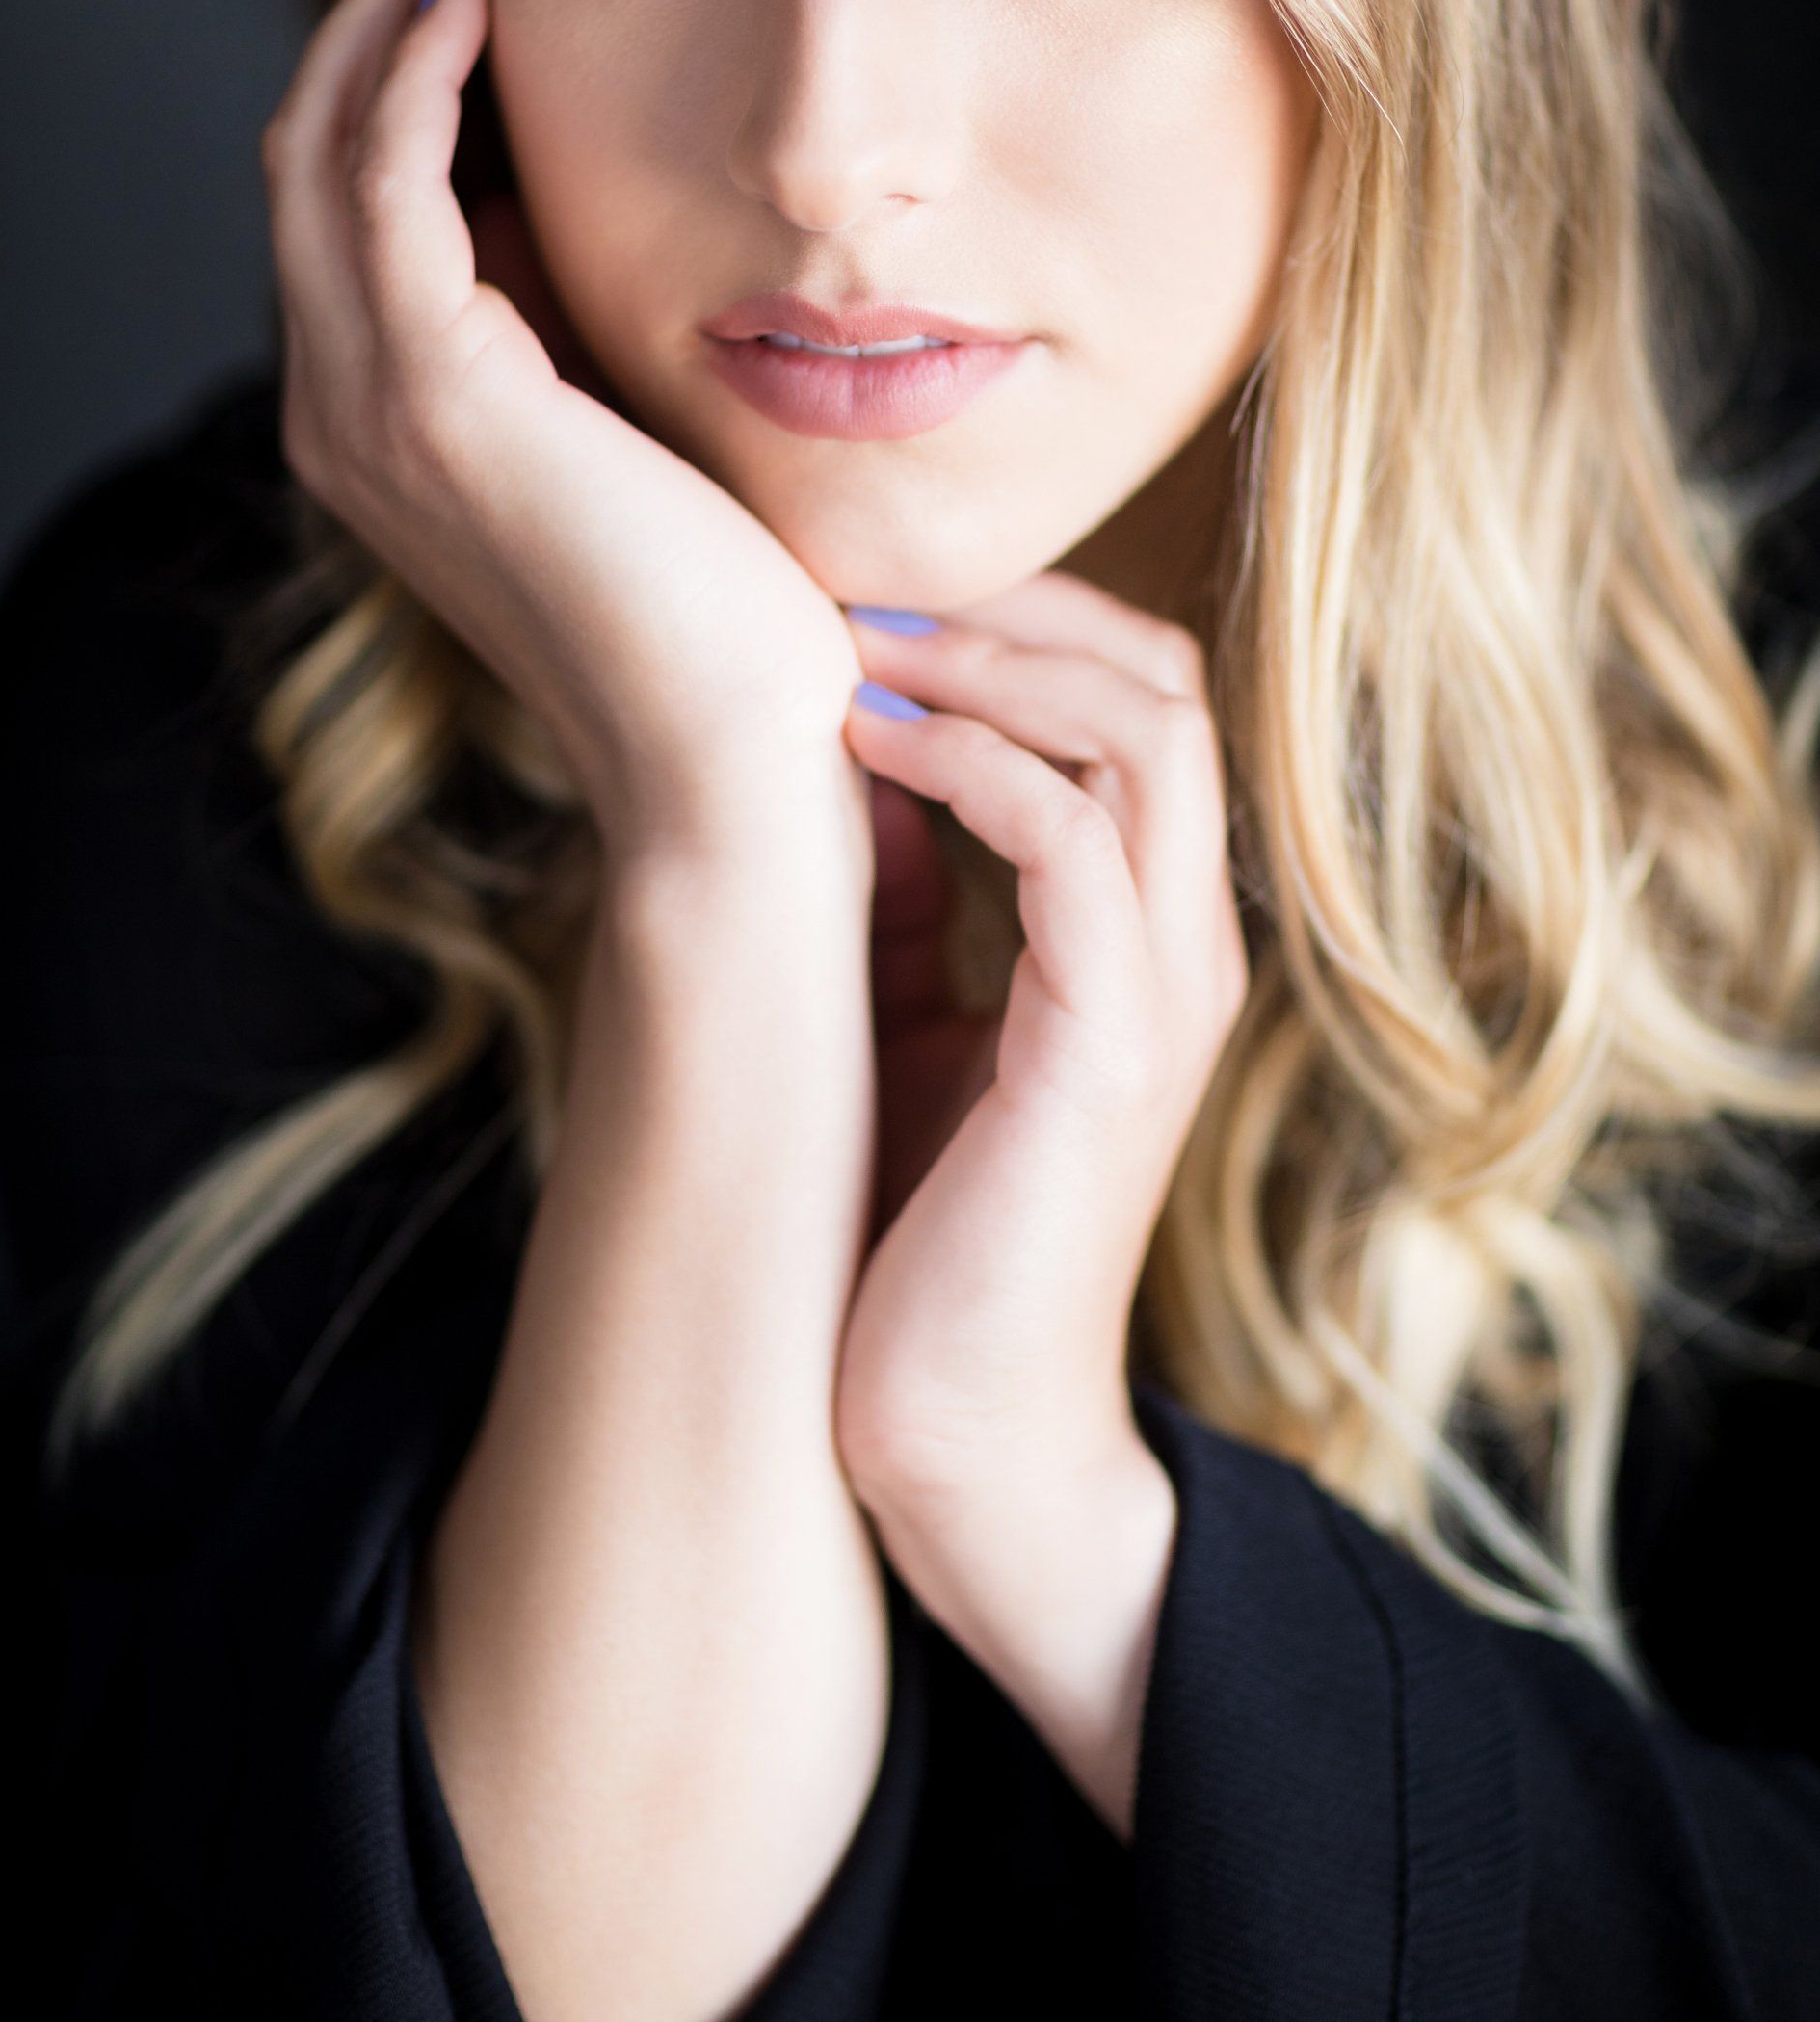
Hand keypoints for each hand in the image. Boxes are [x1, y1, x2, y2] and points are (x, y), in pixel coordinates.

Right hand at [260, 0, 869, 864]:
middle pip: (307, 160)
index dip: (391, 75)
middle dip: (367, 17)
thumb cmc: (727, 623)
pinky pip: (383, 180)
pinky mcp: (433, 393)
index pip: (351, 209)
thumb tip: (591, 214)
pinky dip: (410, 70)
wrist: (741, 761)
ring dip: (379, 14)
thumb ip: (582, 336)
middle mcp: (348, 414)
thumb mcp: (636, 443)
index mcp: (393, 428)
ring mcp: (371, 407)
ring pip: (320, 151)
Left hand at [835, 570, 1248, 1508]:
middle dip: (1017, 605)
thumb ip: (915, 890)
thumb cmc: (921, 1237)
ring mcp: (1162, 991)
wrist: (957, 1448)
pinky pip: (1069, 837)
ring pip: (1140, 730)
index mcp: (1145, 929)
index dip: (1025, 618)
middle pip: (1161, 680)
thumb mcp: (916, 1019)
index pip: (1141, 697)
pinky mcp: (1109, 1049)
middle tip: (862, 586)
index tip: (878, 594)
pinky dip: (969, 761)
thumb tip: (852, 752)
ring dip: (990, 660)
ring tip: (855, 645)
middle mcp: (1182, 941)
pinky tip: (862, 745)